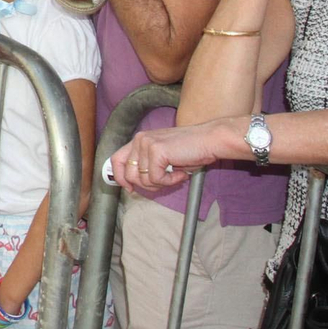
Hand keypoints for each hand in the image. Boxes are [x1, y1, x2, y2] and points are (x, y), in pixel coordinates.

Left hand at [110, 121, 229, 193]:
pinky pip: (156, 178)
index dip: (120, 178)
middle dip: (147, 185)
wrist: (210, 140)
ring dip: (161, 184)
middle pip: (129, 174)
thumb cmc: (191, 150)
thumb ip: (148, 165)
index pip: (116, 160)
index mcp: (139, 140)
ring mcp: (146, 144)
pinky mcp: (156, 151)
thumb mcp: (164, 157)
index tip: (130, 189)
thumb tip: (133, 183)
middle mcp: (139, 140)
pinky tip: (181, 173)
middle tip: (165, 182)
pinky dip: (170, 181)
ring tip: (175, 175)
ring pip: (143, 179)